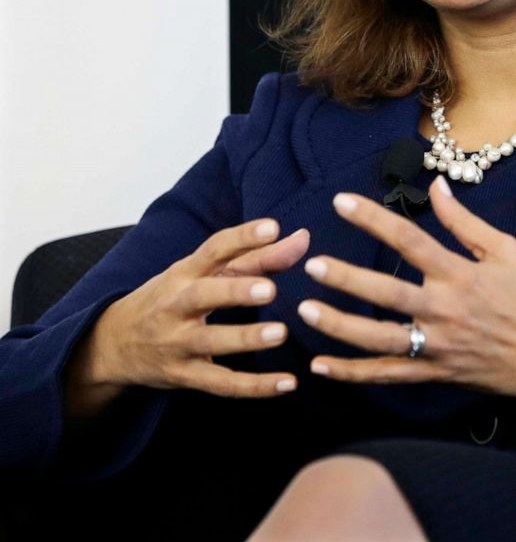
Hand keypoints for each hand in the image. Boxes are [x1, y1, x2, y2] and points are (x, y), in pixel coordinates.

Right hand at [79, 219, 310, 400]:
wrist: (114, 344)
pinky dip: (255, 387)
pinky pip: (221, 384)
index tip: (273, 227)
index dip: (242, 237)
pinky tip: (287, 383)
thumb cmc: (171, 298)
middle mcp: (177, 305)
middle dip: (235, 292)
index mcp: (184, 273)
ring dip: (245, 338)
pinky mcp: (184, 376)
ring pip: (210, 342)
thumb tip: (303, 238)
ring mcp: (177, 343)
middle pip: (203, 295)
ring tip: (281, 333)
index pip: (213, 249)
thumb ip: (256, 256)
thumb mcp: (203, 274)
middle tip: (270, 290)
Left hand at [297, 176, 515, 401]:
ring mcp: (437, 346)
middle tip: (313, 265)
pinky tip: (320, 366)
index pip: (410, 241)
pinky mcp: (434, 374)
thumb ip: (463, 220)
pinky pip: (387, 374)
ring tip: (306, 311)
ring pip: (379, 339)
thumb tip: (436, 185)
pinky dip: (352, 373)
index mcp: (460, 274)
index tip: (342, 202)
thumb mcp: (504, 249)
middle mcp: (444, 310)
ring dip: (340, 326)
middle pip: (387, 294)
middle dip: (347, 279)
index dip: (374, 219)